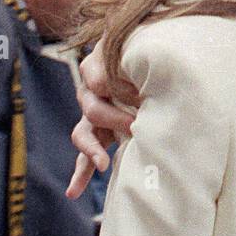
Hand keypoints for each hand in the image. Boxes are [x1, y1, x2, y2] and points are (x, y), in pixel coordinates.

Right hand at [65, 39, 137, 198]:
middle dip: (115, 119)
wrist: (135, 57)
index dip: (116, 89)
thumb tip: (162, 44)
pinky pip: (84, 157)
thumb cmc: (140, 53)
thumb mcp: (137, 48)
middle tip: (138, 126)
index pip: (97, 80)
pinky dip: (80, 175)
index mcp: (99, 71)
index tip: (142, 97)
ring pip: (83, 136)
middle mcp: (92, 94)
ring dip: (93, 151)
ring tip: (102, 166)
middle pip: (93, 109)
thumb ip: (142, 48)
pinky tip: (73, 192)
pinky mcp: (97, 135)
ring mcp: (92, 117)